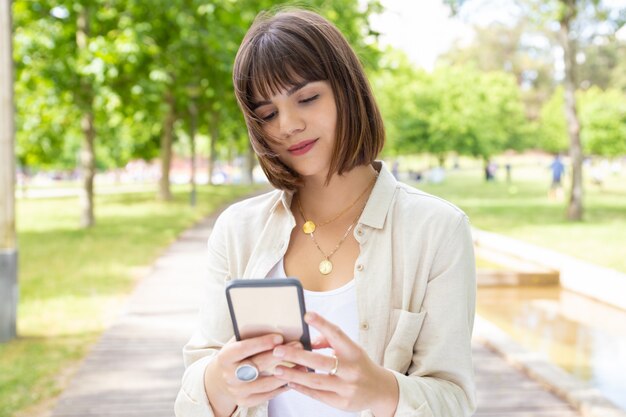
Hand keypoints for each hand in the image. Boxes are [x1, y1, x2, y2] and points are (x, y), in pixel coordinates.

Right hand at [205, 334, 299, 414]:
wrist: (222, 378)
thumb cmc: (237, 354)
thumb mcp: (237, 343)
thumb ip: (251, 335)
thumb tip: (276, 326)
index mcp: (225, 357)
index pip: (243, 349)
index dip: (261, 343)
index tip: (280, 337)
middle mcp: (229, 376)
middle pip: (257, 366)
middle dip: (279, 355)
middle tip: (298, 345)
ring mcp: (237, 391)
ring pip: (266, 383)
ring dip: (286, 373)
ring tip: (302, 363)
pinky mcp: (246, 401)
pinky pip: (268, 395)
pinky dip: (283, 386)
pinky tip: (295, 377)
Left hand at [271, 312, 398, 416]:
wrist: (379, 390)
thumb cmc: (359, 364)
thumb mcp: (351, 349)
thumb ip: (330, 342)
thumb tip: (308, 341)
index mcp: (354, 352)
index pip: (337, 335)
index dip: (322, 324)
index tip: (307, 315)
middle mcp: (352, 369)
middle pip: (321, 361)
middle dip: (297, 355)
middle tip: (278, 350)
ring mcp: (347, 388)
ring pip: (316, 380)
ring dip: (294, 374)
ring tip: (277, 368)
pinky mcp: (342, 403)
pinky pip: (317, 395)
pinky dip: (302, 388)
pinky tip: (289, 381)